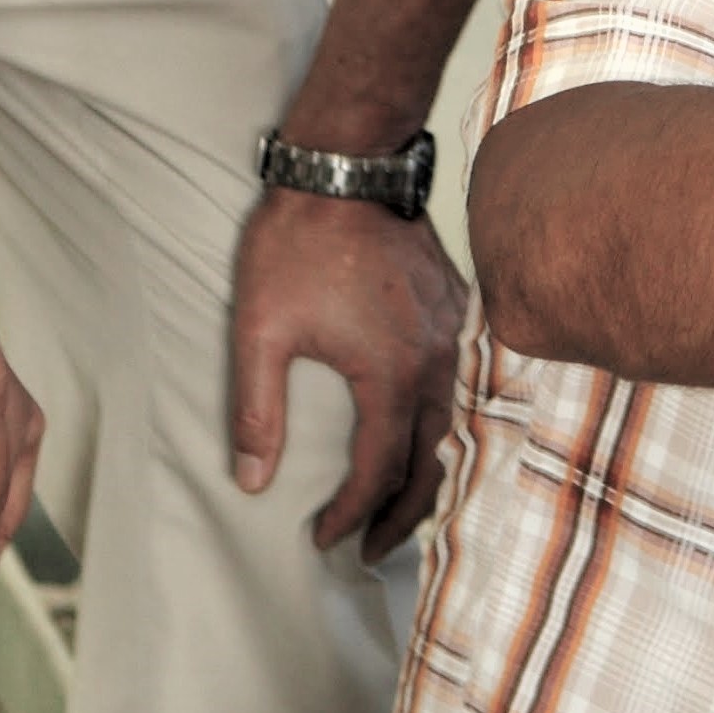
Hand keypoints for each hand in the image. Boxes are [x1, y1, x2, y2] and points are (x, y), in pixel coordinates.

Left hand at [229, 186, 470, 558]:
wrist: (344, 165)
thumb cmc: (298, 244)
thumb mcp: (261, 330)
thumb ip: (257, 411)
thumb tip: (252, 481)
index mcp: (392, 374)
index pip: (380, 471)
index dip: (350, 514)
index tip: (322, 536)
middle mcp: (436, 359)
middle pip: (433, 461)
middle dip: (401, 514)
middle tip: (370, 547)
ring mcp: (453, 330)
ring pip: (455, 423)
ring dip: (427, 470)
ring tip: (398, 504)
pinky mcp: (455, 305)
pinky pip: (461, 381)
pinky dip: (444, 421)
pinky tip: (423, 427)